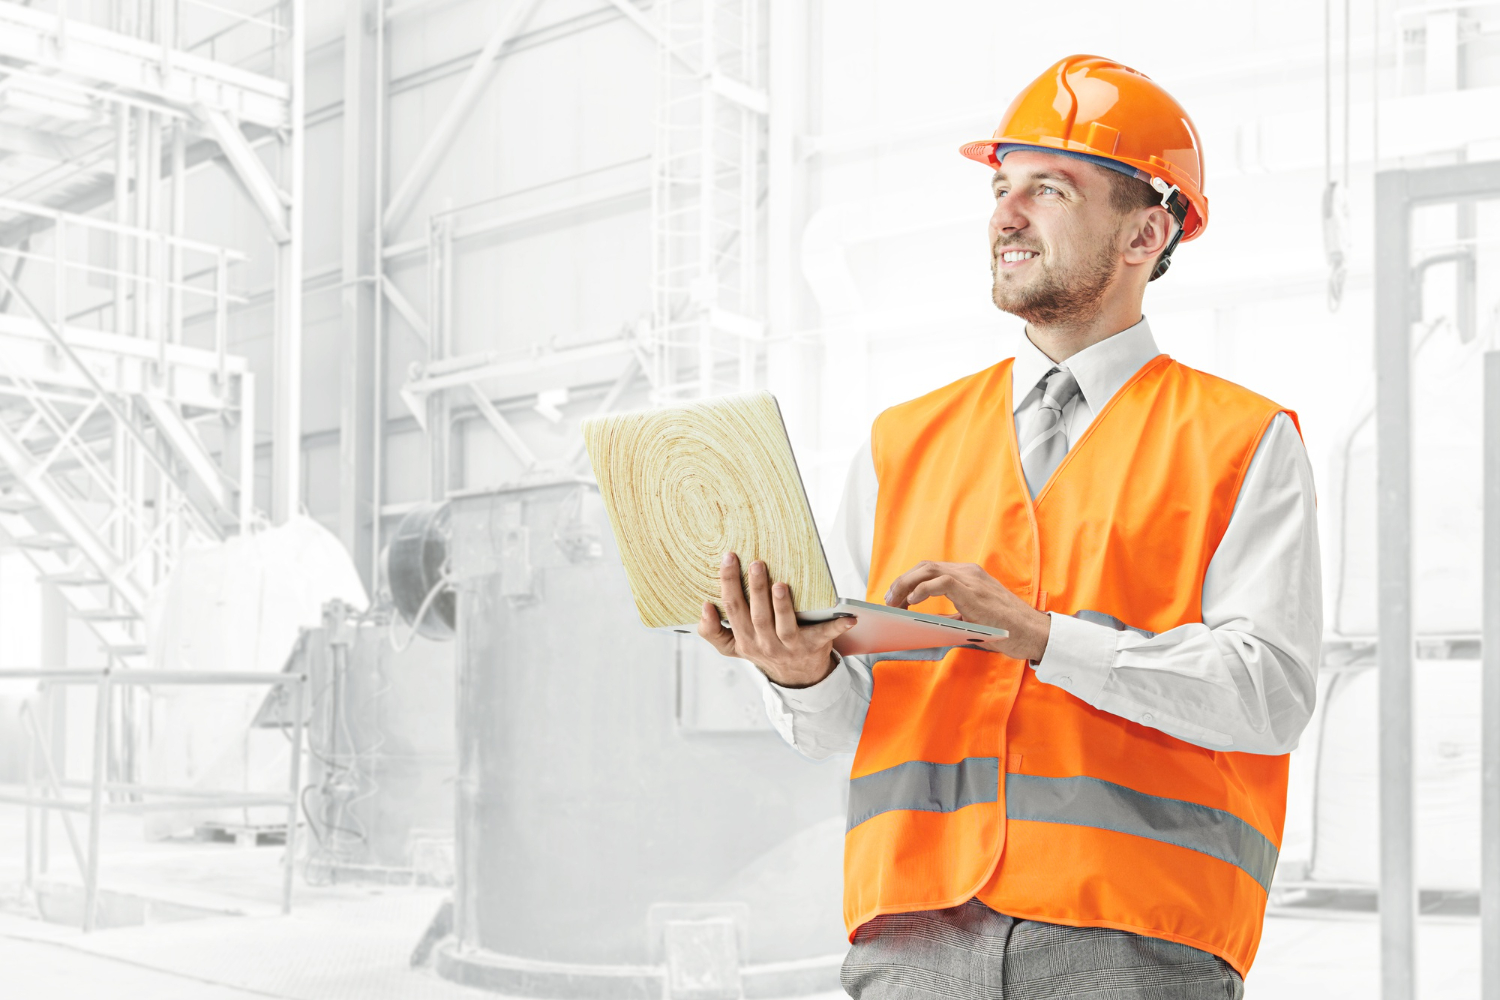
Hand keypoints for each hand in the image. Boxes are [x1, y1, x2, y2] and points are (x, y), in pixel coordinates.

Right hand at [697, 552, 855, 687]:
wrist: (796, 677)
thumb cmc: (763, 650)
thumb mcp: (734, 646)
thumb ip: (713, 631)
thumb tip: (704, 608)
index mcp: (744, 639)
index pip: (733, 609)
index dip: (728, 584)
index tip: (728, 559)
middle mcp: (765, 644)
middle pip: (757, 615)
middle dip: (755, 589)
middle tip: (755, 563)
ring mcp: (789, 647)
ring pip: (783, 625)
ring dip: (782, 605)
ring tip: (781, 585)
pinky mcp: (813, 647)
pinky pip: (825, 635)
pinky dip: (838, 626)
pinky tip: (849, 617)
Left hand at [885, 560, 1049, 661]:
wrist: (1033, 633)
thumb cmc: (1006, 630)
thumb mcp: (973, 620)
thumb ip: (952, 618)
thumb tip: (925, 626)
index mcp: (968, 577)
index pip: (931, 570)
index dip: (909, 582)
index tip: (896, 598)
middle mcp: (969, 572)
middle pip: (925, 567)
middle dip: (901, 582)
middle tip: (888, 601)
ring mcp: (971, 579)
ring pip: (928, 570)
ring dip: (905, 585)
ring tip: (894, 601)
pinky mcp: (973, 591)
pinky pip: (941, 582)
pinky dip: (922, 589)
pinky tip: (912, 601)